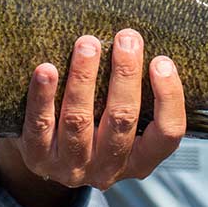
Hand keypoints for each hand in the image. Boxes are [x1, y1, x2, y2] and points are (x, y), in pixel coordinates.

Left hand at [0, 28, 185, 206]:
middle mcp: (109, 168)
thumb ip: (134, 95)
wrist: (45, 157)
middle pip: (122, 119)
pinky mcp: (39, 159)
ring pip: (80, 120)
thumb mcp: (120, 123)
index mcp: (140, 160)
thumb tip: (142, 43)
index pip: (167, 134)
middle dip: (125, 74)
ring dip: (84, 78)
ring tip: (87, 44)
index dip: (169, 97)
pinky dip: (43, 95)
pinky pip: (40, 124)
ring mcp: (72, 166)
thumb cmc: (95, 126)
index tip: (161, 61)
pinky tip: (46, 69)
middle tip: (126, 38)